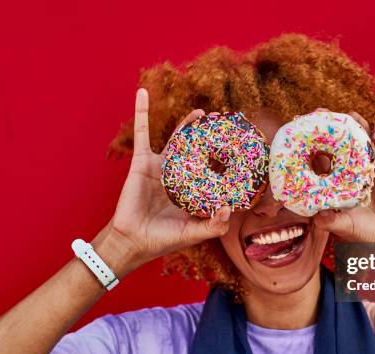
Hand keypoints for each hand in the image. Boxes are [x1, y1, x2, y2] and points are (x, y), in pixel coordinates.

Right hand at [102, 89, 230, 272]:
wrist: (132, 240)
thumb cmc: (163, 239)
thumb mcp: (194, 233)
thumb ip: (214, 225)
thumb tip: (230, 208)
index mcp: (193, 189)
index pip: (214, 170)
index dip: (227, 159)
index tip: (242, 148)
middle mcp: (179, 175)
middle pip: (198, 150)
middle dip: (211, 137)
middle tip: (224, 124)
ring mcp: (161, 166)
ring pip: (177, 139)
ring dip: (187, 124)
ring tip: (202, 113)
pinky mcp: (142, 161)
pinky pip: (142, 132)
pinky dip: (142, 112)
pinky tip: (143, 93)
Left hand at [313, 110, 374, 242]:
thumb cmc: (363, 230)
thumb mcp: (343, 226)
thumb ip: (330, 221)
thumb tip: (316, 218)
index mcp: (335, 176)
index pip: (319, 151)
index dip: (310, 139)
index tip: (300, 127)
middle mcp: (350, 164)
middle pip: (339, 135)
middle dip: (330, 121)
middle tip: (320, 112)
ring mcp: (370, 159)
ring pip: (361, 130)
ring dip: (355, 120)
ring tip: (350, 119)